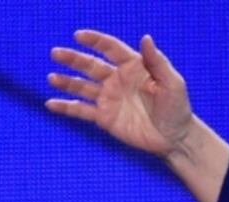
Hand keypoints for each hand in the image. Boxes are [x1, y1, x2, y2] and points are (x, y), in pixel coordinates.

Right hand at [46, 30, 192, 158]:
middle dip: (73, 59)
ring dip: (66, 81)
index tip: (79, 35)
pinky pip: (81, 110)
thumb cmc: (177, 109)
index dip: (95, 41)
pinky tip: (51, 104)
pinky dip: (66, 107)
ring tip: (52, 78)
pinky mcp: (104, 117)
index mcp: (133, 67)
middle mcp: (117, 80)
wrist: (175, 138)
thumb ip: (157, 62)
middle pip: (90, 65)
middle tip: (56, 53)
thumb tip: (146, 37)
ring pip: (82, 86)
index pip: (110, 49)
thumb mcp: (172, 84)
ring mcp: (109, 98)